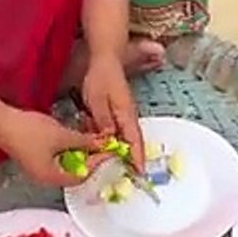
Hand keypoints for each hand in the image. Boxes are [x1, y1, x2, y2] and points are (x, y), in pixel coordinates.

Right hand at [0, 108, 101, 186]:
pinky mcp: (34, 160)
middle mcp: (45, 179)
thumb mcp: (62, 136)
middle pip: (75, 174)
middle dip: (89, 160)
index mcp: (52, 178)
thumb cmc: (28, 132)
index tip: (108, 152)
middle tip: (101, 147)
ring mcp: (38, 170)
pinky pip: (56, 160)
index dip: (97, 164)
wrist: (0, 123)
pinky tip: (73, 140)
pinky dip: (67, 152)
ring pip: (66, 167)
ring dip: (79, 155)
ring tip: (90, 142)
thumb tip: (101, 144)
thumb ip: (84, 142)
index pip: (83, 176)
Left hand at [81, 54, 144, 170]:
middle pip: (131, 144)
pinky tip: (98, 142)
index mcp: (126, 116)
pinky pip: (113, 131)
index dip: (137, 159)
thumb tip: (110, 140)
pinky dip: (107, 139)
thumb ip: (104, 121)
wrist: (105, 60)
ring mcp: (123, 116)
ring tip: (108, 163)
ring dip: (116, 150)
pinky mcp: (116, 113)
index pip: (134, 142)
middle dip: (129, 160)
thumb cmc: (101, 78)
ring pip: (121, 138)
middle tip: (124, 176)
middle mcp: (128, 118)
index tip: (139, 174)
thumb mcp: (98, 101)